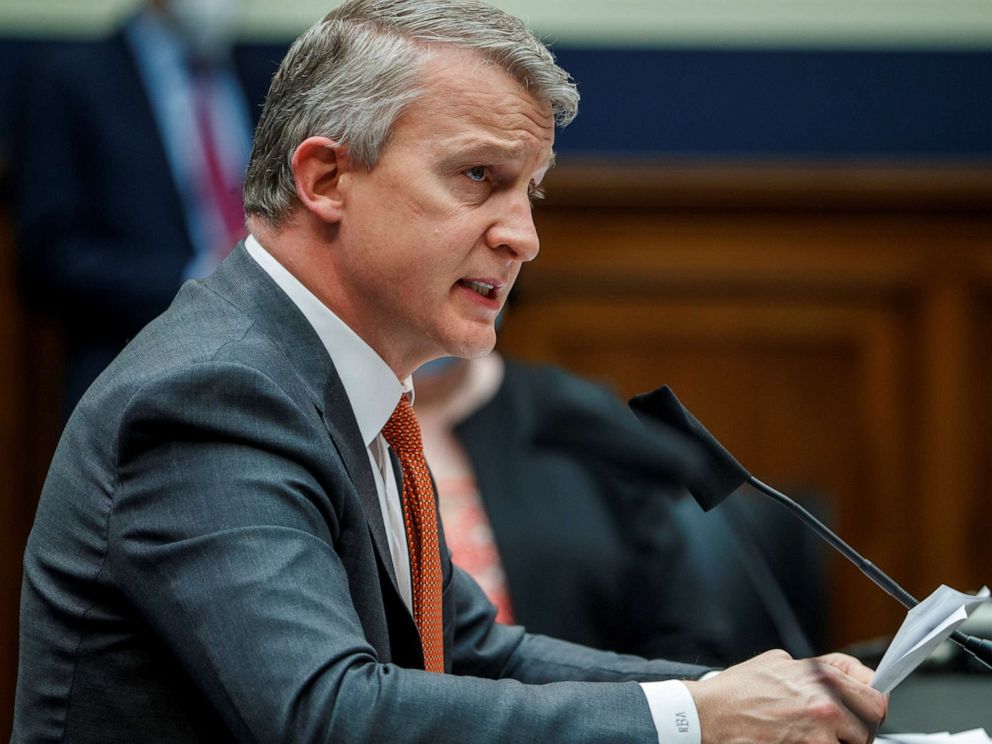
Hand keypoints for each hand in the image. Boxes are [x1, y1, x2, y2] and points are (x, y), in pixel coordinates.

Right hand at [684, 649, 887, 743]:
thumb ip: (815, 668)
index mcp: (822, 680)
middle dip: (856, 729)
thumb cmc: (738, 690)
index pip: (876, 697)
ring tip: (812, 736)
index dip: (872, 703)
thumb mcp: (779, 660)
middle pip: (869, 727)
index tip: (866, 708)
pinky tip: (799, 740)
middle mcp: (826, 709)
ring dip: (836, 742)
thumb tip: (838, 674)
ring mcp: (817, 738)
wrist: (710, 715)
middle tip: (839, 729)